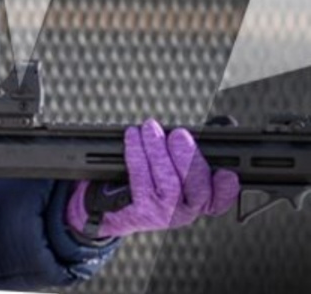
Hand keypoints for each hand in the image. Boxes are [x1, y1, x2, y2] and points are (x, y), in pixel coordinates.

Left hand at [66, 118, 239, 238]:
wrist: (111, 206)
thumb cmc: (149, 178)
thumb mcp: (175, 161)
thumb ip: (197, 144)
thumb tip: (224, 122)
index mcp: (200, 202)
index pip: (220, 199)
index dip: (226, 189)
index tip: (225, 173)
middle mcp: (186, 213)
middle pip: (198, 188)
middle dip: (188, 156)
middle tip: (178, 134)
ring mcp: (165, 215)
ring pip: (169, 181)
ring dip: (158, 149)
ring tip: (150, 128)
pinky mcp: (142, 211)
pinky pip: (141, 178)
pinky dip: (137, 153)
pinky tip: (133, 136)